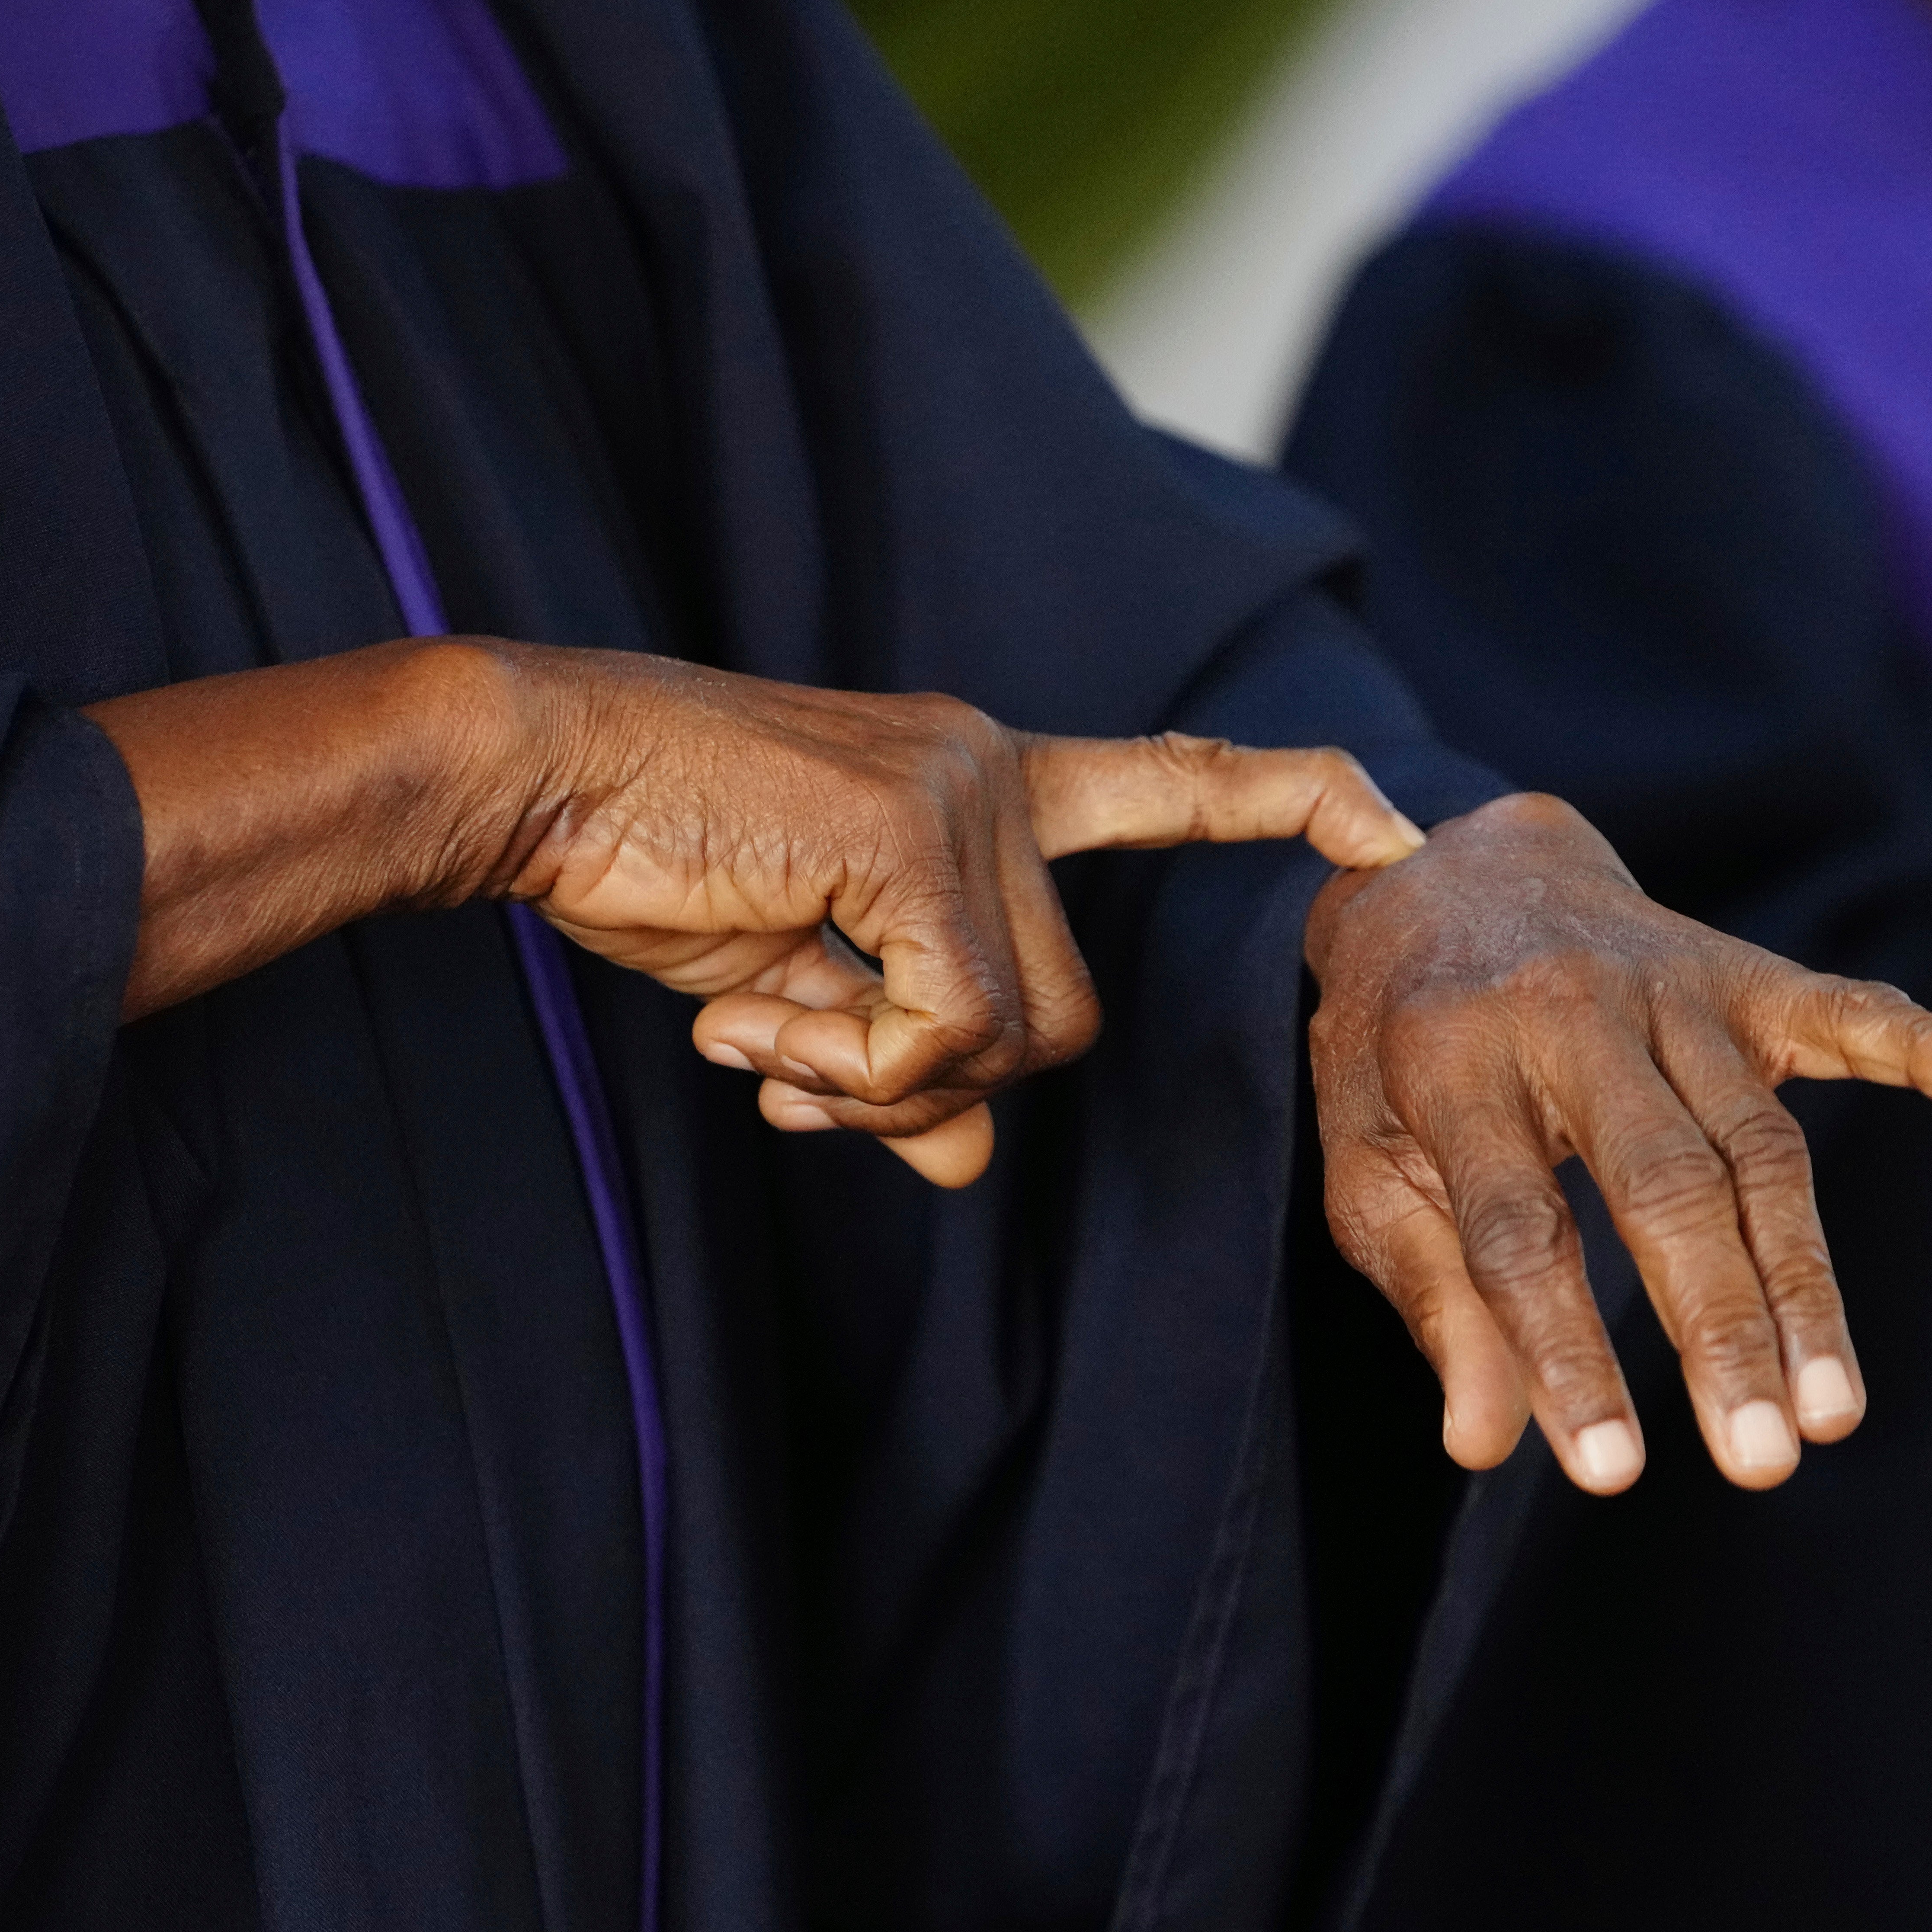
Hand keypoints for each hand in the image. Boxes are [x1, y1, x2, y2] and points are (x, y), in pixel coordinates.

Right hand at [502, 651, 1421, 1185]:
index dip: (1290, 802)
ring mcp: (961, 795)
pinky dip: (849, 1065)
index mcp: (985, 784)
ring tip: (758, 1035)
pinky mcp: (908, 834)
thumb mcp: (798, 986)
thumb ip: (903, 1063)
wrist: (536, 778)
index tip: (1395, 830)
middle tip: (795, 1070)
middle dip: (935, 1081)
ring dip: (877, 1080)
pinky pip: (944, 1027)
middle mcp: (994, 772)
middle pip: (1062, 1015)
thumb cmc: (661, 863)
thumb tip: (963, 1159)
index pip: (1173, 782)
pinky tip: (750, 1023)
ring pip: (1011, 1034)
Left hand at [1303, 794, 1931, 1494]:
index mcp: (1450, 1060)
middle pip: (1664, 1185)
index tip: (1609, 1469)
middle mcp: (1570, 1013)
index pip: (1519, 1230)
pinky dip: (1927, 1047)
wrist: (1447, 874)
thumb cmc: (1400, 1050)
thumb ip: (1431, 1299)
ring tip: (1833, 1409)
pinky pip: (1847, 1008)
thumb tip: (1484, 1446)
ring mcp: (1670, 986)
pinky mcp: (1742, 971)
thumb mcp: (1368, 1165)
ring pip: (1760, 1143)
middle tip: (1763, 1462)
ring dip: (1804, 1282)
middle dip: (1720, 1332)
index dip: (1562, 1352)